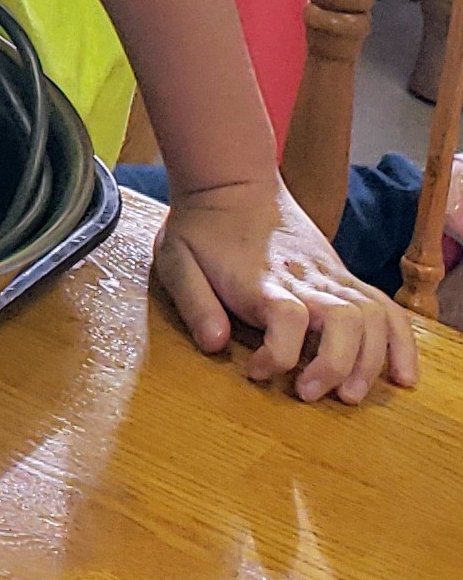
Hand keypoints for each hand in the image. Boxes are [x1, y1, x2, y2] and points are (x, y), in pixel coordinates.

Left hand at [151, 175, 419, 403]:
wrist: (233, 184)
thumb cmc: (201, 227)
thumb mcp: (176, 261)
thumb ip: (195, 304)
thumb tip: (214, 345)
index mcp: (262, 278)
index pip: (287, 317)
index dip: (276, 355)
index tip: (253, 371)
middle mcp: (304, 278)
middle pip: (343, 320)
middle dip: (335, 365)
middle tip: (309, 395)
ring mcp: (331, 275)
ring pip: (372, 316)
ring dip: (371, 360)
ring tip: (350, 395)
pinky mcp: (344, 275)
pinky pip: (386, 307)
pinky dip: (401, 342)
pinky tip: (402, 375)